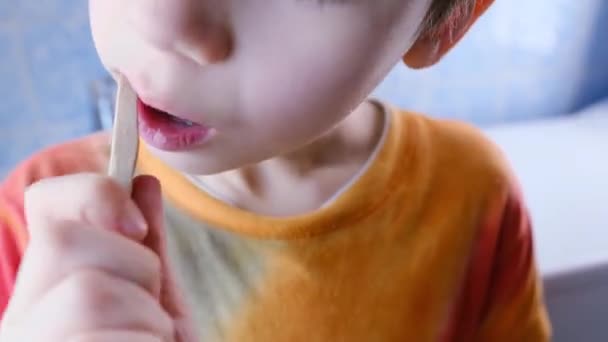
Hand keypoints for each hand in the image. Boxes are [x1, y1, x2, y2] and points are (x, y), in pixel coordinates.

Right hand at [0, 174, 195, 341]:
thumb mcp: (156, 299)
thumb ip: (147, 247)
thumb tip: (143, 183)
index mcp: (46, 286)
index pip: (46, 201)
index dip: (95, 194)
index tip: (139, 226)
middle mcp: (23, 313)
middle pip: (63, 239)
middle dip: (134, 266)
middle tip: (150, 309)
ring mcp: (30, 340)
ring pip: (89, 290)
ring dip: (146, 316)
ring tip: (149, 340)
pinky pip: (105, 336)